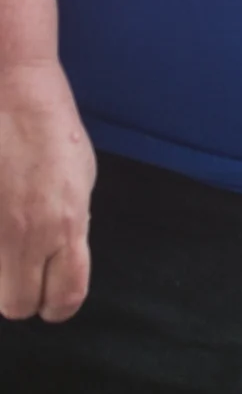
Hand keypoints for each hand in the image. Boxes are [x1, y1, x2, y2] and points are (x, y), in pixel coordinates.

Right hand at [0, 60, 95, 321]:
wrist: (10, 88)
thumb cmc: (52, 127)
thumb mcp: (81, 178)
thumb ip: (72, 223)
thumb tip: (61, 255)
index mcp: (66, 224)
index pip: (65, 297)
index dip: (59, 304)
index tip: (53, 297)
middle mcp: (24, 233)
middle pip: (16, 305)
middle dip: (21, 296)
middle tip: (21, 274)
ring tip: (5, 244)